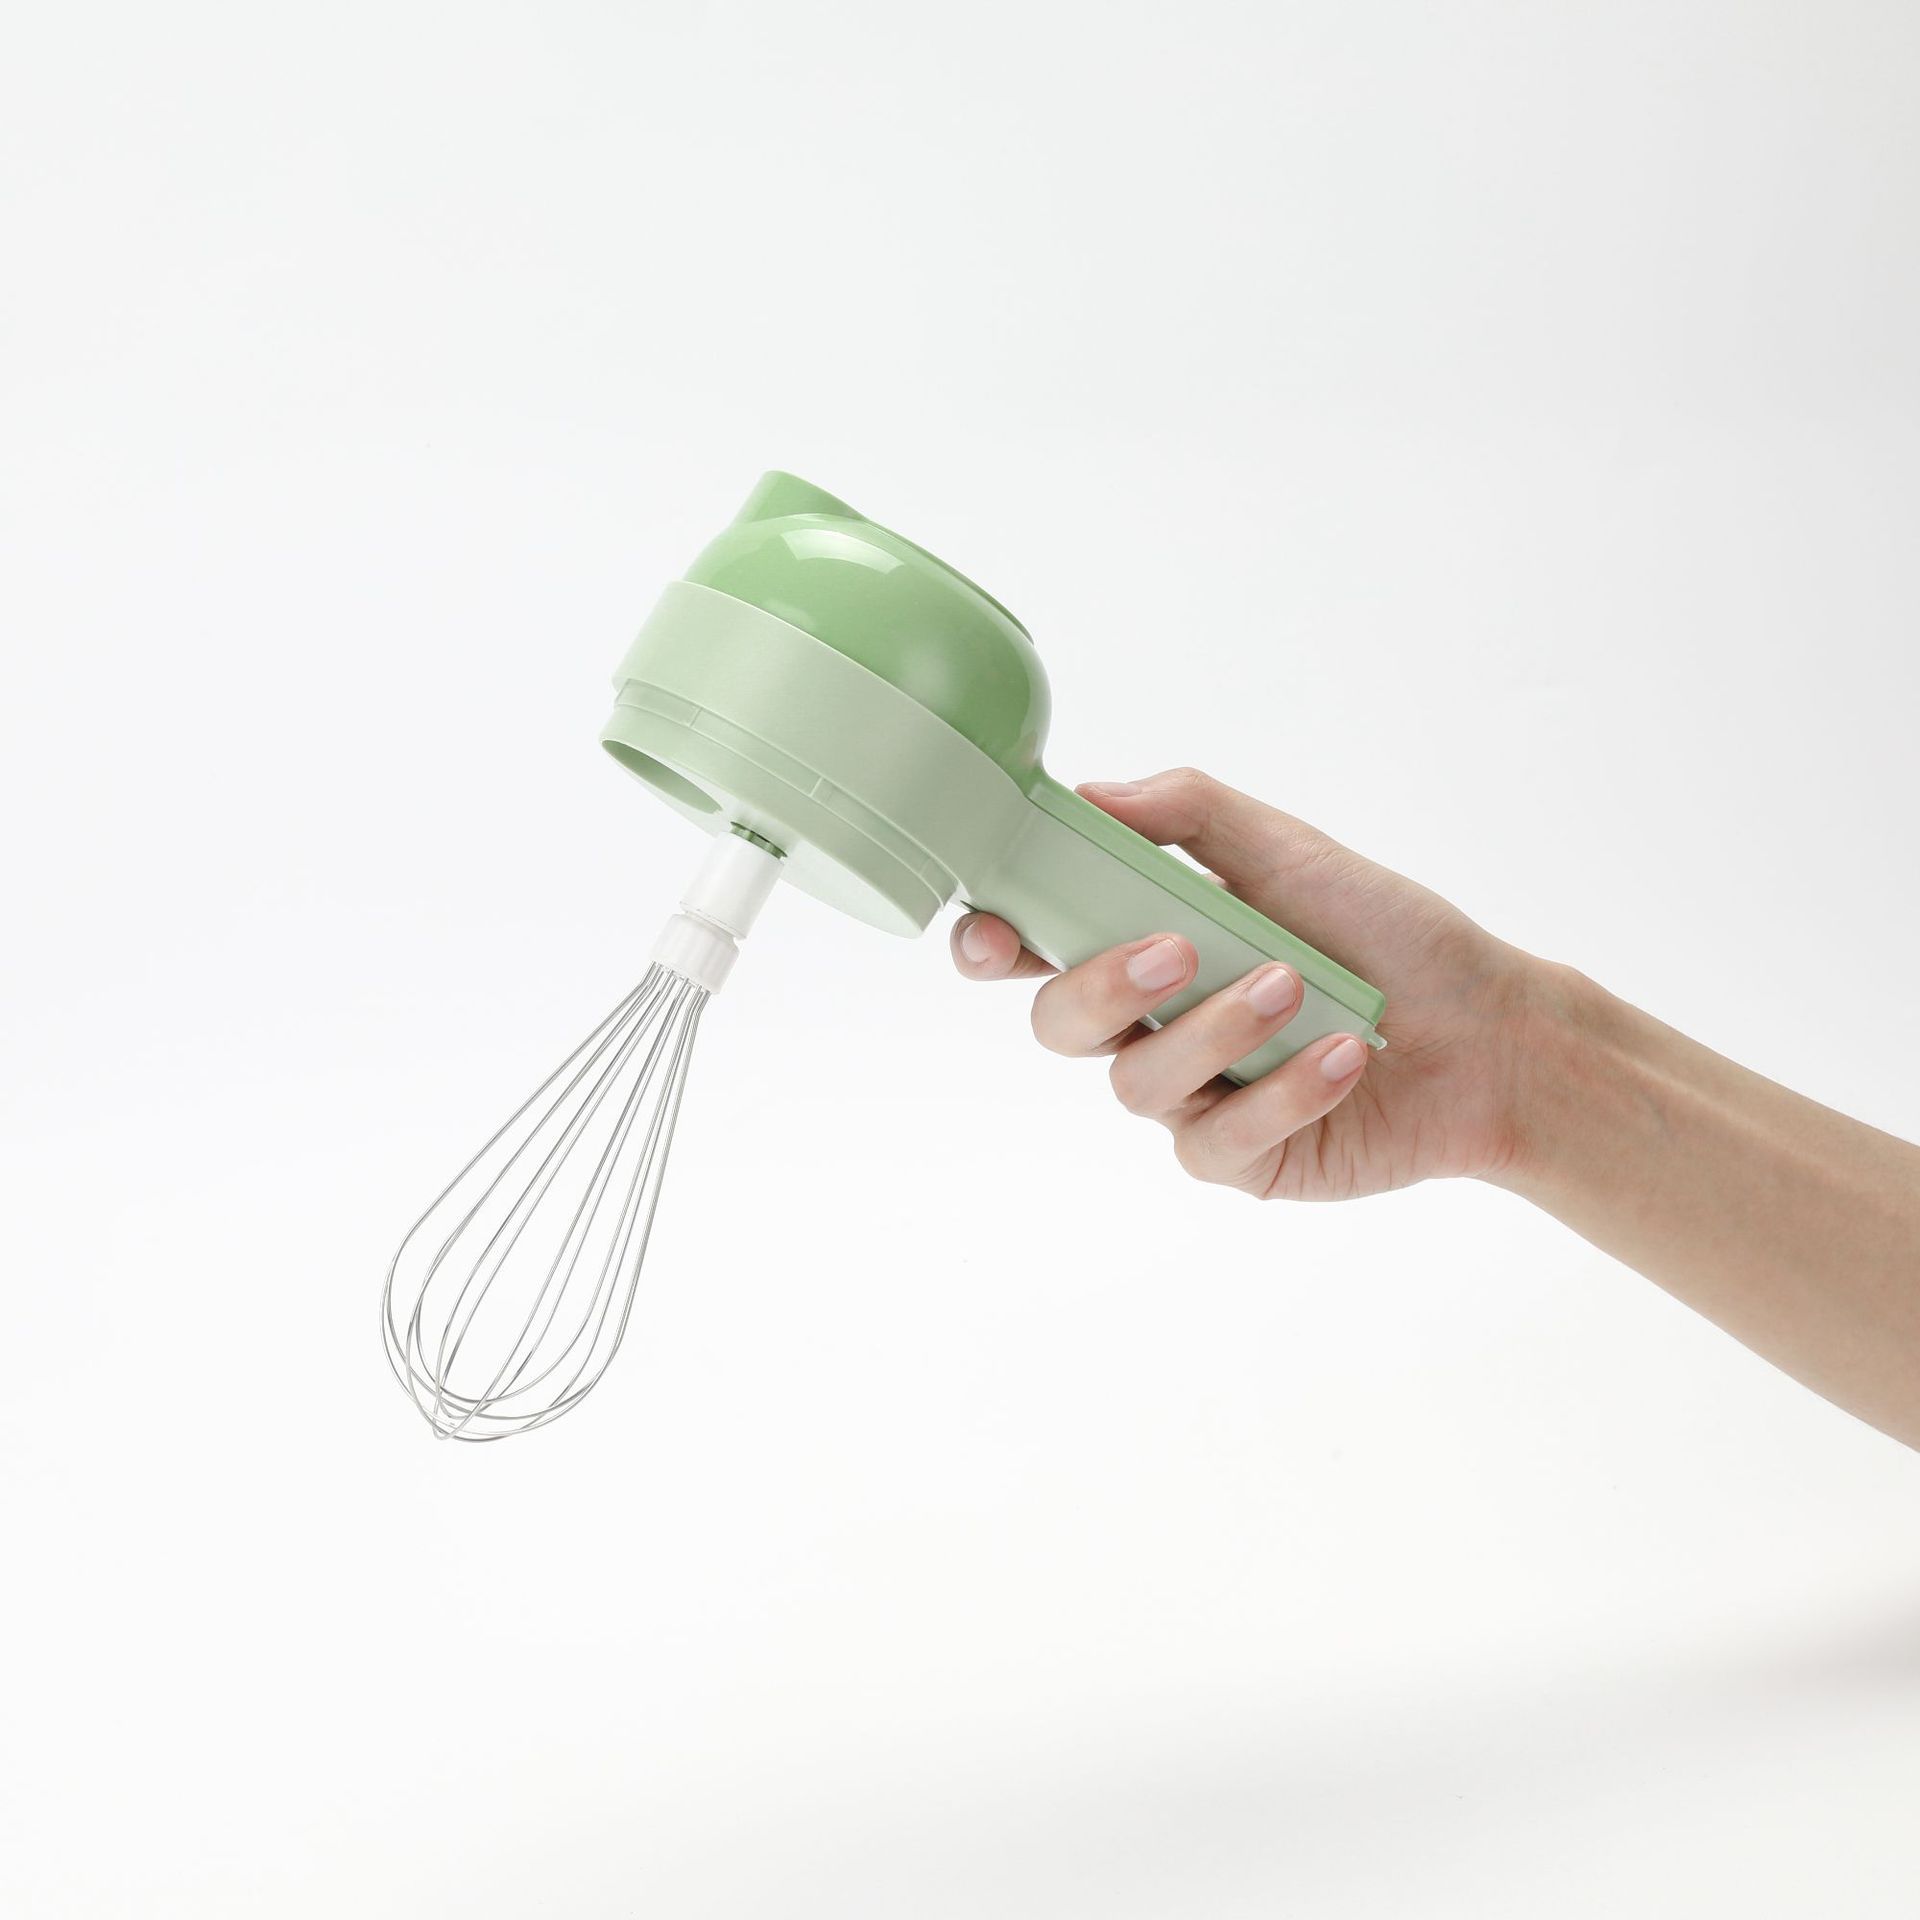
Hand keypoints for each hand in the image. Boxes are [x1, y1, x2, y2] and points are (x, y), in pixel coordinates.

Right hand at [950, 768, 1541, 1200]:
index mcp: (1145, 943)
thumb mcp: (1291, 851)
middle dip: (1100, 988)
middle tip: (1176, 950)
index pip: (1035, 947)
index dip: (992, 944)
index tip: (995, 934)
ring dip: (1215, 1029)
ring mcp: (1192, 1097)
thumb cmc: (1386, 935)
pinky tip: (1344, 1056)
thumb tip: (1092, 795)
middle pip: (1059, 1024)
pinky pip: (1217, 1140)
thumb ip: (1189, 814)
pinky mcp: (1240, 1159)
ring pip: (1136, 1084)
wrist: (1490, 1032)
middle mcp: (1154, 1024)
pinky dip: (1284, 1092)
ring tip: (1296, 988)